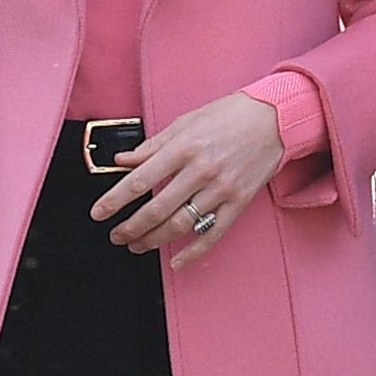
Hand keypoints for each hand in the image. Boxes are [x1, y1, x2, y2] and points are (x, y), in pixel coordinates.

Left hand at [91, 92, 286, 266]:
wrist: (276, 118)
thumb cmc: (229, 115)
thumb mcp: (187, 121)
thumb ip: (153, 145)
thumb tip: (123, 161)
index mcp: (185, 146)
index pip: (141, 179)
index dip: (116, 199)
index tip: (99, 213)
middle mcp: (202, 169)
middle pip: (158, 208)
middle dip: (131, 227)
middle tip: (116, 235)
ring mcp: (221, 188)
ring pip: (181, 224)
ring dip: (154, 240)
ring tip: (137, 244)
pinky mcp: (238, 202)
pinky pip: (212, 233)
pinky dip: (193, 252)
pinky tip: (176, 261)